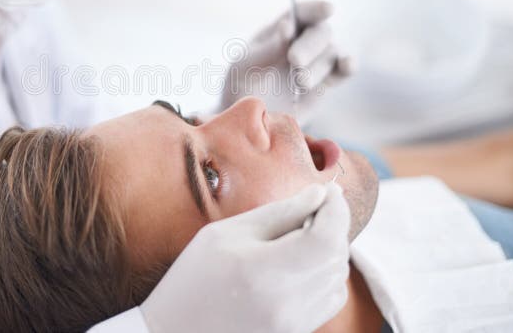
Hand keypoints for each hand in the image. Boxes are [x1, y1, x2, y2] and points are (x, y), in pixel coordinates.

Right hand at [140, 183, 350, 332]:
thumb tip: (320, 194)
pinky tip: (299, 263)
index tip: (329, 192)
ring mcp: (294, 324)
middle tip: (310, 209)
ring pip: (338, 277)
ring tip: (299, 236)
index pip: (326, 238)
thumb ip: (279, 213)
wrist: (175, 332)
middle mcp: (285, 304)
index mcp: (262, 271)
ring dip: (329, 249)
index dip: (336, 210)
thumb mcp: (226, 233)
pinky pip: (331, 297)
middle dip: (332, 225)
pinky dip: (326, 274)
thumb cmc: (194, 278)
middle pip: (336, 256)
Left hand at [221, 0, 352, 122]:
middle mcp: (302, 41)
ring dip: (317, 67)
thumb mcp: (245, 67)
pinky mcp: (326, 81)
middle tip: (295, 61)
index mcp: (281, 30)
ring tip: (299, 82)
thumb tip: (288, 27)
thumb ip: (267, 49)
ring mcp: (316, 61)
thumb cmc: (242, 86)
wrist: (250, 119)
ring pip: (331, 53)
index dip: (316, 8)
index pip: (302, 12)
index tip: (327, 9)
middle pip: (320, 32)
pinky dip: (348, 66)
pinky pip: (343, 70)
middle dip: (309, 46)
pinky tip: (347, 65)